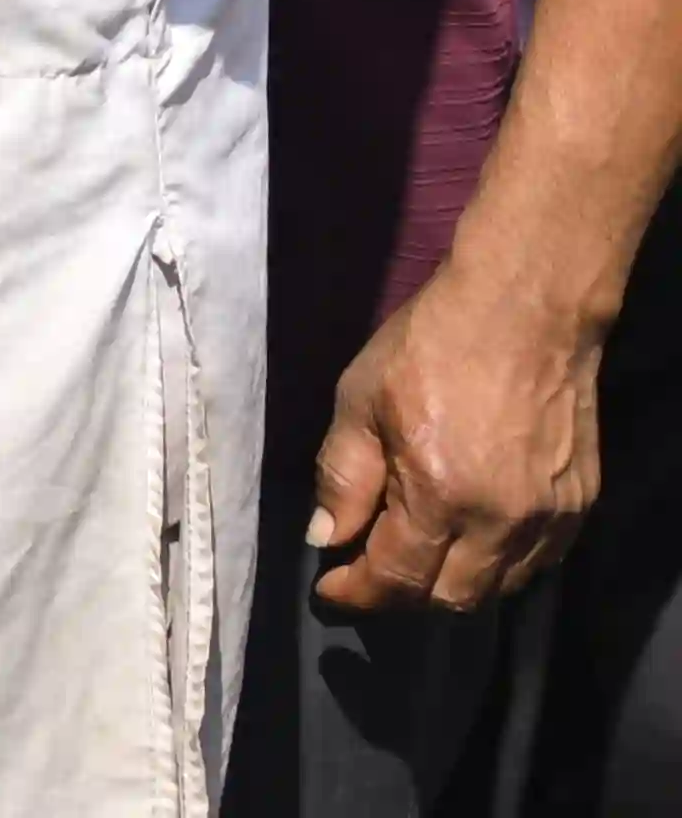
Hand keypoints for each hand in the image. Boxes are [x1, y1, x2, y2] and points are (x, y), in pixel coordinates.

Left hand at [314, 262, 611, 615]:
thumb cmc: (431, 345)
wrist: (526, 310)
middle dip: (402, 596)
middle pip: (451, 598)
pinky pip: (537, 563)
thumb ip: (343, 478)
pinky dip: (497, 567)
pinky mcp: (581, 506)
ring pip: (499, 589)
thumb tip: (326, 538)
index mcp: (442, 494)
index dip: (357, 594)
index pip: (397, 579)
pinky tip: (469, 542)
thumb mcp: (361, 401)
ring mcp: (550, 518)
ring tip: (416, 558)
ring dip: (451, 585)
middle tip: (368, 572)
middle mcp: (503, 520)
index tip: (329, 591)